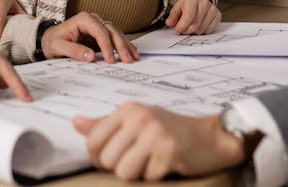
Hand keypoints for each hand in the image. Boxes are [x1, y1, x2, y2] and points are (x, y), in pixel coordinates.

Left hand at [43, 12, 139, 63]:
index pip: (100, 31)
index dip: (107, 46)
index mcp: (83, 19)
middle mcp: (93, 20)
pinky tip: (131, 52)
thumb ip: (74, 51)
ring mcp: (98, 26)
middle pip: (112, 31)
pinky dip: (124, 46)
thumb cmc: (52, 41)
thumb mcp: (58, 46)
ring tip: (133, 58)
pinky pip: (115, 39)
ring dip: (125, 46)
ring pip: (116, 34)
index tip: (110, 60)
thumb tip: (90, 57)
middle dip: (121, 46)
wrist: (49, 40)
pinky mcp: (101, 34)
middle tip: (127, 60)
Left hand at [73, 103, 245, 180]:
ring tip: (151, 162)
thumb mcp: (136, 121)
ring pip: (124, 172)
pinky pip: (147, 178)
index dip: (99, 157)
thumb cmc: (171, 130)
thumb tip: (76, 123)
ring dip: (138, 174)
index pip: (93, 140)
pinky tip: (167, 164)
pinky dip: (156, 176)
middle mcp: (140, 118)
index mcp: (128, 110)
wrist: (212, 137)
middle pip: (107, 159)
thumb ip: (105, 125)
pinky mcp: (169, 152)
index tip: (114, 157)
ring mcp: (154, 134)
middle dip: (120, 167)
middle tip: (138, 160)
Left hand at [165, 0, 220, 34]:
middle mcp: (204, 3)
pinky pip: (209, 30)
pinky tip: (198, 26)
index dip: (181, 27)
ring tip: (190, 26)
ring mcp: (212, 9)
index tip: (176, 31)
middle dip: (186, 30)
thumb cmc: (187, 4)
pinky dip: (202, 31)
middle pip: (194, 25)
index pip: (188, 17)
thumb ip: (173, 16)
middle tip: (182, 29)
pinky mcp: (217, 15)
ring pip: (201, 29)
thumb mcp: (177, 7)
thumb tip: (169, 23)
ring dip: (194, 32)